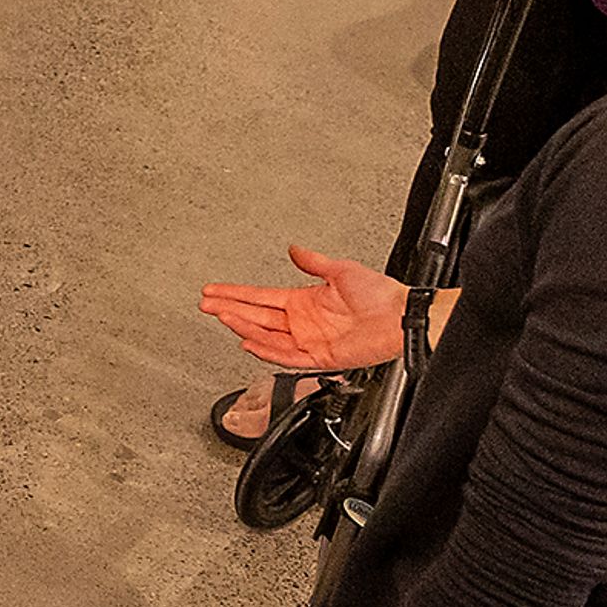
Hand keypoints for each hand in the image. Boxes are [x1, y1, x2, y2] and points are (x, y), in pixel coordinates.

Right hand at [201, 244, 401, 373]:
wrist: (401, 317)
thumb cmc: (381, 295)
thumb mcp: (343, 270)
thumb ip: (314, 262)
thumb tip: (295, 249)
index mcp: (304, 302)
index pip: (260, 297)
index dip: (236, 294)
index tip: (214, 290)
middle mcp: (302, 322)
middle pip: (256, 316)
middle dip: (229, 309)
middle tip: (205, 304)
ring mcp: (309, 340)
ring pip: (266, 335)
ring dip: (242, 327)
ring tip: (222, 317)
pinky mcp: (320, 356)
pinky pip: (286, 357)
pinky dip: (266, 351)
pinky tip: (248, 342)